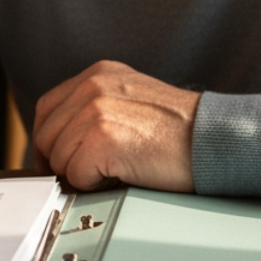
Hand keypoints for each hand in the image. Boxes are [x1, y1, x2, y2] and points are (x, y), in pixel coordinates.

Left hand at [31, 60, 198, 192]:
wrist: (214, 139)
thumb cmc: (181, 130)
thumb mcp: (133, 100)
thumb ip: (97, 108)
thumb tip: (63, 142)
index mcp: (98, 75)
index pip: (47, 108)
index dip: (48, 140)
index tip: (55, 162)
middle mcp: (92, 87)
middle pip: (46, 136)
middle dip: (60, 162)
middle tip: (85, 177)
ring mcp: (95, 111)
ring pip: (59, 158)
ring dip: (82, 174)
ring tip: (115, 171)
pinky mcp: (101, 139)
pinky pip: (76, 175)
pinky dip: (94, 185)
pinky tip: (121, 176)